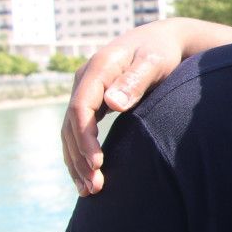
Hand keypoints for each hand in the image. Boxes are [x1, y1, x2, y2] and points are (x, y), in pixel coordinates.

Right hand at [61, 21, 183, 194]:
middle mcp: (85, 81)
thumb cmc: (161, 52)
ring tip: (89, 190)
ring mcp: (86, 92)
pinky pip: (79, 131)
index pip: (80, 108)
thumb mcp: (154, 62)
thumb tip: (112, 103)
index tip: (97, 164)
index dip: (85, 138)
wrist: (161, 41)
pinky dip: (80, 154)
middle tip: (94, 187)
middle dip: (79, 158)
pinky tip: (87, 176)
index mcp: (98, 69)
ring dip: (76, 161)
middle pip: (71, 124)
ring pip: (70, 131)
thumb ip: (135, 81)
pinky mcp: (92, 102)